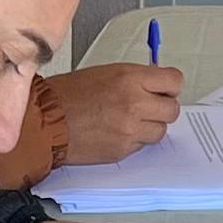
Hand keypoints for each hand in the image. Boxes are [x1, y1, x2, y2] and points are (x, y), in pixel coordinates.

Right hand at [46, 62, 183, 164]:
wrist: (47, 120)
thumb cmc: (70, 94)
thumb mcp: (106, 73)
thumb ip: (135, 79)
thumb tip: (155, 86)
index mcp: (130, 79)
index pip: (175, 81)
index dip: (170, 86)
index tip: (164, 89)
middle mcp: (134, 104)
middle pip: (172, 110)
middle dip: (163, 108)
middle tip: (149, 106)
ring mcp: (130, 130)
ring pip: (160, 131)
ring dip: (150, 126)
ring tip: (129, 120)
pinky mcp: (123, 150)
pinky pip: (142, 145)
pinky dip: (134, 139)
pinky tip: (116, 131)